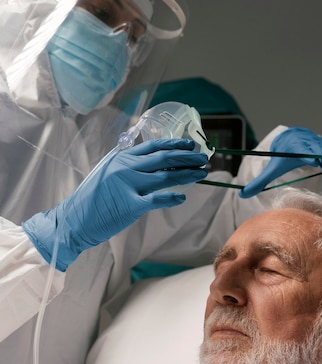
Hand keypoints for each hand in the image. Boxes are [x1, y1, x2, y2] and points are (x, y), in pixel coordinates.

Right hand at [22, 138, 207, 269]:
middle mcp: (126, 168)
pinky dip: (171, 198)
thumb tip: (144, 147)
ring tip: (201, 174)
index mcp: (121, 158)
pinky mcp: (130, 205)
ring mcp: (128, 185)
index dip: (175, 144)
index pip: (153, 146)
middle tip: (203, 159)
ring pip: (165, 176)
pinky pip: (157, 199)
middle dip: (187, 158)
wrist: (76, 219)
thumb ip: (124, 159)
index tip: (191, 145)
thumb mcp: (106, 171)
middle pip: (163, 158)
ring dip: (186, 175)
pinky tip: (182, 197)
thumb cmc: (92, 197)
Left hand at [239, 127, 321, 198]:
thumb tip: (243, 194)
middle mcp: (305, 142)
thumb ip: (258, 182)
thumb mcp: (271, 168)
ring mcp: (315, 142)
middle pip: (316, 148)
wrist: (288, 139)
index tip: (314, 162)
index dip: (309, 154)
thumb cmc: (281, 156)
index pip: (302, 149)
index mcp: (292, 147)